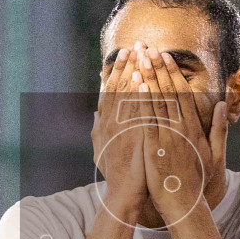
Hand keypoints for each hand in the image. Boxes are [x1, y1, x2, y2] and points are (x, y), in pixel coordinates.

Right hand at [91, 47, 148, 217]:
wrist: (125, 194)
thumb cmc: (117, 172)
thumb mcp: (102, 149)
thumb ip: (98, 129)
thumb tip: (96, 113)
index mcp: (106, 122)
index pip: (111, 90)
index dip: (117, 70)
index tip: (125, 53)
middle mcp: (111, 122)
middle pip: (119, 87)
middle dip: (126, 65)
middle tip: (134, 45)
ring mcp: (121, 129)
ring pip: (128, 95)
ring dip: (134, 72)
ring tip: (141, 54)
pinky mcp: (133, 137)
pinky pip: (137, 110)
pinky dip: (139, 94)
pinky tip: (143, 79)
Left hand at [133, 43, 225, 223]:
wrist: (183, 202)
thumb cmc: (198, 180)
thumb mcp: (215, 154)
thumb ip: (218, 128)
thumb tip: (222, 104)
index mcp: (193, 128)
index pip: (182, 93)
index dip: (173, 73)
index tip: (166, 56)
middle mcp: (180, 129)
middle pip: (168, 92)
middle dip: (158, 69)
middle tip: (148, 48)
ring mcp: (165, 137)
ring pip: (156, 102)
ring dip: (147, 78)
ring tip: (139, 59)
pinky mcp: (152, 147)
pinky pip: (145, 120)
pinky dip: (141, 102)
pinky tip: (136, 86)